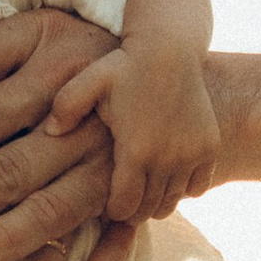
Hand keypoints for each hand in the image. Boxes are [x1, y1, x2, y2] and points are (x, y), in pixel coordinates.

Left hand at [44, 39, 221, 226]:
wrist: (170, 49)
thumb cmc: (124, 66)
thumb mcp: (88, 81)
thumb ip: (65, 107)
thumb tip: (51, 132)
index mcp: (135, 151)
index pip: (124, 207)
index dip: (113, 211)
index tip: (106, 203)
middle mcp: (167, 158)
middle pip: (149, 209)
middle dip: (133, 210)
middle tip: (122, 201)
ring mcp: (192, 154)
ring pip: (173, 201)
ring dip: (157, 201)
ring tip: (142, 189)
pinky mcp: (209, 147)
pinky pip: (198, 187)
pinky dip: (183, 188)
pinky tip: (167, 176)